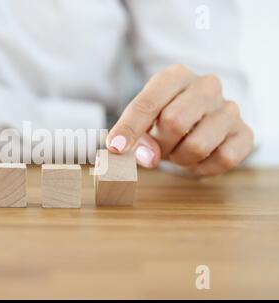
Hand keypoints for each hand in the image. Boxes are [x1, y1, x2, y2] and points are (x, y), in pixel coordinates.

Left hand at [106, 64, 253, 175]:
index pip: (148, 102)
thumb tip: (146, 156)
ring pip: (197, 145)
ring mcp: (229, 108)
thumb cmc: (164, 120)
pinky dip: (202, 168)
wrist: (199, 123)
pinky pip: (222, 159)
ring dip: (179, 159)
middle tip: (157, 149)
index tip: (116, 148)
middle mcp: (206, 86)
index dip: (129, 127)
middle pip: (174, 122)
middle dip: (159, 145)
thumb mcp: (144, 122)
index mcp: (175, 76)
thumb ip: (137, 135)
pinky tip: (196, 161)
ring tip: (177, 152)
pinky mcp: (244, 133)